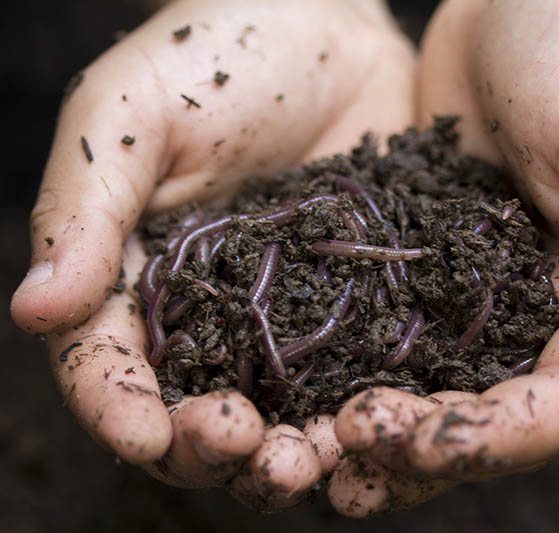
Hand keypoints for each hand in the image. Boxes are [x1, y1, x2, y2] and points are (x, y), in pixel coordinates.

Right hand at [16, 0, 414, 510]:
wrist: (328, 30)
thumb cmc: (213, 55)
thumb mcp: (129, 117)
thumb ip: (82, 210)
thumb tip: (36, 310)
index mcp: (137, 276)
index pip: (110, 362)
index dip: (119, 407)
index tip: (145, 434)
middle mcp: (209, 314)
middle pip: (194, 409)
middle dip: (208, 446)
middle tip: (239, 447)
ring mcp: (287, 317)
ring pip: (276, 412)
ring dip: (283, 452)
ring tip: (305, 460)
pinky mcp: (356, 305)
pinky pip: (351, 375)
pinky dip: (353, 412)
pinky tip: (370, 425)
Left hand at [329, 0, 558, 514]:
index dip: (492, 436)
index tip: (408, 440)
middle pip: (497, 410)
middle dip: (425, 444)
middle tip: (341, 454)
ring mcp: (499, 289)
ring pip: (446, 382)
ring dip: (387, 422)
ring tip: (315, 450)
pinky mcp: (445, 261)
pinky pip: (405, 327)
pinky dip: (363, 360)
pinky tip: (309, 383)